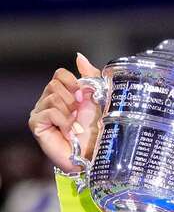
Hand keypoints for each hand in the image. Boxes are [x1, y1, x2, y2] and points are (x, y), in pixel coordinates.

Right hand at [28, 53, 102, 172]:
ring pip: (52, 97)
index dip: (73, 82)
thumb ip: (91, 77)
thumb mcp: (98, 99)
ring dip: (69, 112)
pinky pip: (49, 111)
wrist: (94, 154)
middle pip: (55, 84)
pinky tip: (69, 131)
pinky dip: (64, 121)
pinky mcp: (37, 124)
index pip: (60, 74)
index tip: (84, 96)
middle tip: (80, 114)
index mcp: (64, 94)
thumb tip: (79, 57)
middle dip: (73, 99)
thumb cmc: (97, 131)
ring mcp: (41, 112)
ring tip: (76, 125)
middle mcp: (49, 101)